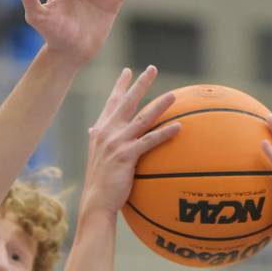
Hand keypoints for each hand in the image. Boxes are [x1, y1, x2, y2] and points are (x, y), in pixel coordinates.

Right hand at [80, 66, 179, 215]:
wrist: (96, 201)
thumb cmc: (99, 183)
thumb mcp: (95, 156)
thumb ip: (97, 140)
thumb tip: (93, 130)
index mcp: (100, 131)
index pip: (111, 103)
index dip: (120, 86)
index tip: (128, 71)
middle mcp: (107, 132)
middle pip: (127, 102)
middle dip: (140, 84)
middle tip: (152, 69)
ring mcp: (116, 143)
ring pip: (142, 118)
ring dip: (159, 105)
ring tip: (173, 96)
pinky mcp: (126, 156)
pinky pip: (149, 141)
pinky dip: (164, 133)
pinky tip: (178, 127)